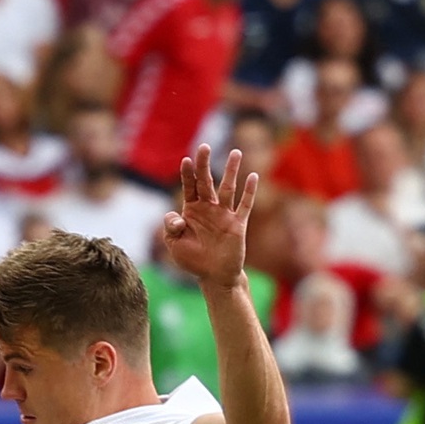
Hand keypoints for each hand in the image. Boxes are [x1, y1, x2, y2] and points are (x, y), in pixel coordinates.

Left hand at [159, 145, 257, 291]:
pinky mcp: (237, 224)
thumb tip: (175, 216)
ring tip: (235, 152)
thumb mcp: (174, 244)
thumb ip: (171, 228)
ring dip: (231, 170)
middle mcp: (208, 208)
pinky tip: (253, 176)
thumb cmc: (192, 260)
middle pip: (206, 182)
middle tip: (204, 146)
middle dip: (205, 164)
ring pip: (228, 188)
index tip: (186, 160)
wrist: (213, 276)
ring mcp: (224, 214)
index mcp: (191, 211)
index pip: (189, 187)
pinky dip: (249, 191)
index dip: (187, 174)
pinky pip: (244, 205)